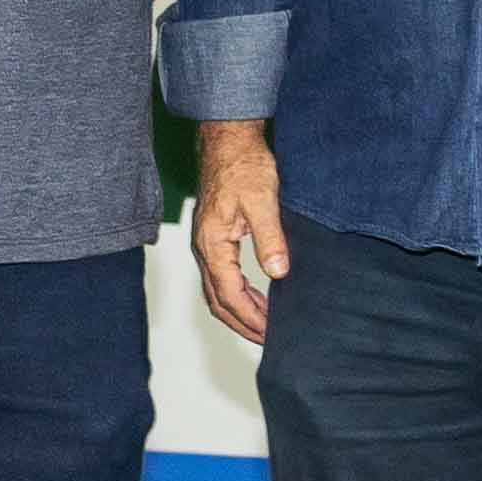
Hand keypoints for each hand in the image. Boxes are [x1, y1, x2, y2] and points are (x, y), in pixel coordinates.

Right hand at [191, 122, 287, 345]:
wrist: (227, 140)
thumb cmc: (244, 165)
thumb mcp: (263, 201)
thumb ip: (270, 238)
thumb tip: (279, 272)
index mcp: (212, 244)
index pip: (230, 295)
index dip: (251, 318)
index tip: (271, 332)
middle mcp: (203, 248)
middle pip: (217, 301)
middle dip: (241, 324)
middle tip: (267, 340)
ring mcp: (205, 244)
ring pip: (216, 291)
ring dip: (238, 311)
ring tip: (264, 324)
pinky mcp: (212, 238)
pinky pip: (219, 277)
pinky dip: (236, 293)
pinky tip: (256, 296)